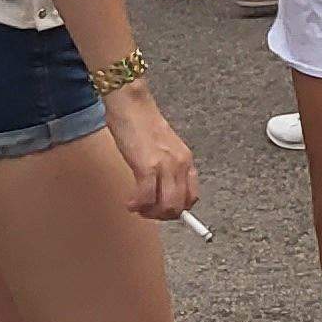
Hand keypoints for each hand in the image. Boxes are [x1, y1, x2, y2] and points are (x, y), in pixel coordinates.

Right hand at [107, 82, 197, 221]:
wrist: (132, 106)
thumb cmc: (143, 126)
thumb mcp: (163, 150)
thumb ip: (167, 170)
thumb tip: (163, 195)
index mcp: (186, 160)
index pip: (192, 197)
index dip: (176, 210)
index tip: (160, 211)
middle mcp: (180, 164)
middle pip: (179, 207)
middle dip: (161, 216)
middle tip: (145, 211)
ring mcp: (166, 165)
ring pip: (167, 206)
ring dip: (149, 213)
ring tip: (137, 206)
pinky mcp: (147, 165)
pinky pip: (145, 197)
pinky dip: (136, 205)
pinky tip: (129, 202)